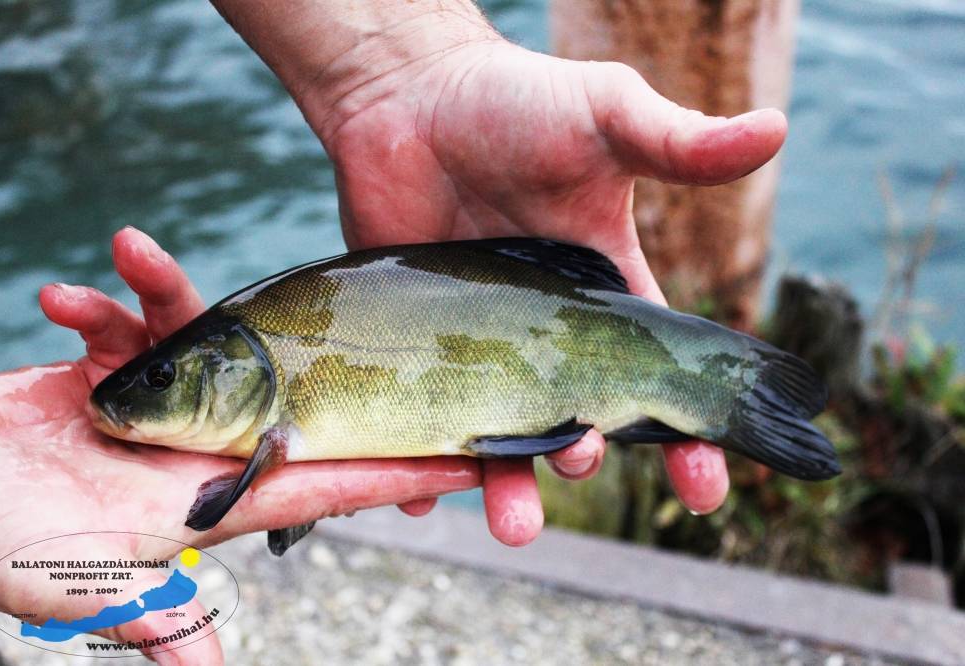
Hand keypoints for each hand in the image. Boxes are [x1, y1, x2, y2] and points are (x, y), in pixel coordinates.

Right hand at [0, 228, 481, 663]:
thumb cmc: (2, 549)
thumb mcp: (75, 586)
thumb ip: (144, 612)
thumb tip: (204, 663)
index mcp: (210, 495)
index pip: (327, 480)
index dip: (397, 469)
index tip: (467, 453)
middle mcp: (198, 443)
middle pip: (288, 393)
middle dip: (333, 357)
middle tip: (391, 312)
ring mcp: (156, 404)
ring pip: (198, 335)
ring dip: (163, 293)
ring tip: (129, 251)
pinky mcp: (108, 373)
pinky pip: (119, 325)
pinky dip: (93, 305)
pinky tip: (61, 295)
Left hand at [317, 38, 785, 534]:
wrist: (406, 98)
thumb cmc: (510, 103)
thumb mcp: (603, 118)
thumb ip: (678, 142)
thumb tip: (777, 130)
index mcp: (601, 290)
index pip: (654, 374)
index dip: (685, 432)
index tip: (709, 488)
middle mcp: (544, 330)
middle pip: (578, 418)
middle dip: (591, 457)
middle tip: (582, 462)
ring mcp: (479, 342)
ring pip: (502, 435)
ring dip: (511, 486)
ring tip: (513, 521)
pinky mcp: (419, 343)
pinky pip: (421, 417)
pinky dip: (421, 463)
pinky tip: (419, 493)